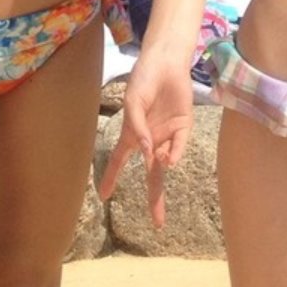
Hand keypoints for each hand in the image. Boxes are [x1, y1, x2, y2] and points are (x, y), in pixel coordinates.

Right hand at [98, 44, 195, 227]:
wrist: (167, 63)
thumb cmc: (144, 79)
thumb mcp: (133, 102)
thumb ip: (137, 128)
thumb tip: (147, 154)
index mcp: (132, 134)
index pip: (119, 161)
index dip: (110, 178)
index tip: (102, 196)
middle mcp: (151, 139)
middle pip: (152, 175)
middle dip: (155, 200)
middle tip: (157, 224)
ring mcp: (168, 135)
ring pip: (166, 164)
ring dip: (162, 170)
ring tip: (159, 183)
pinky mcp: (184, 127)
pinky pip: (179, 146)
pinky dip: (174, 155)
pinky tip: (168, 159)